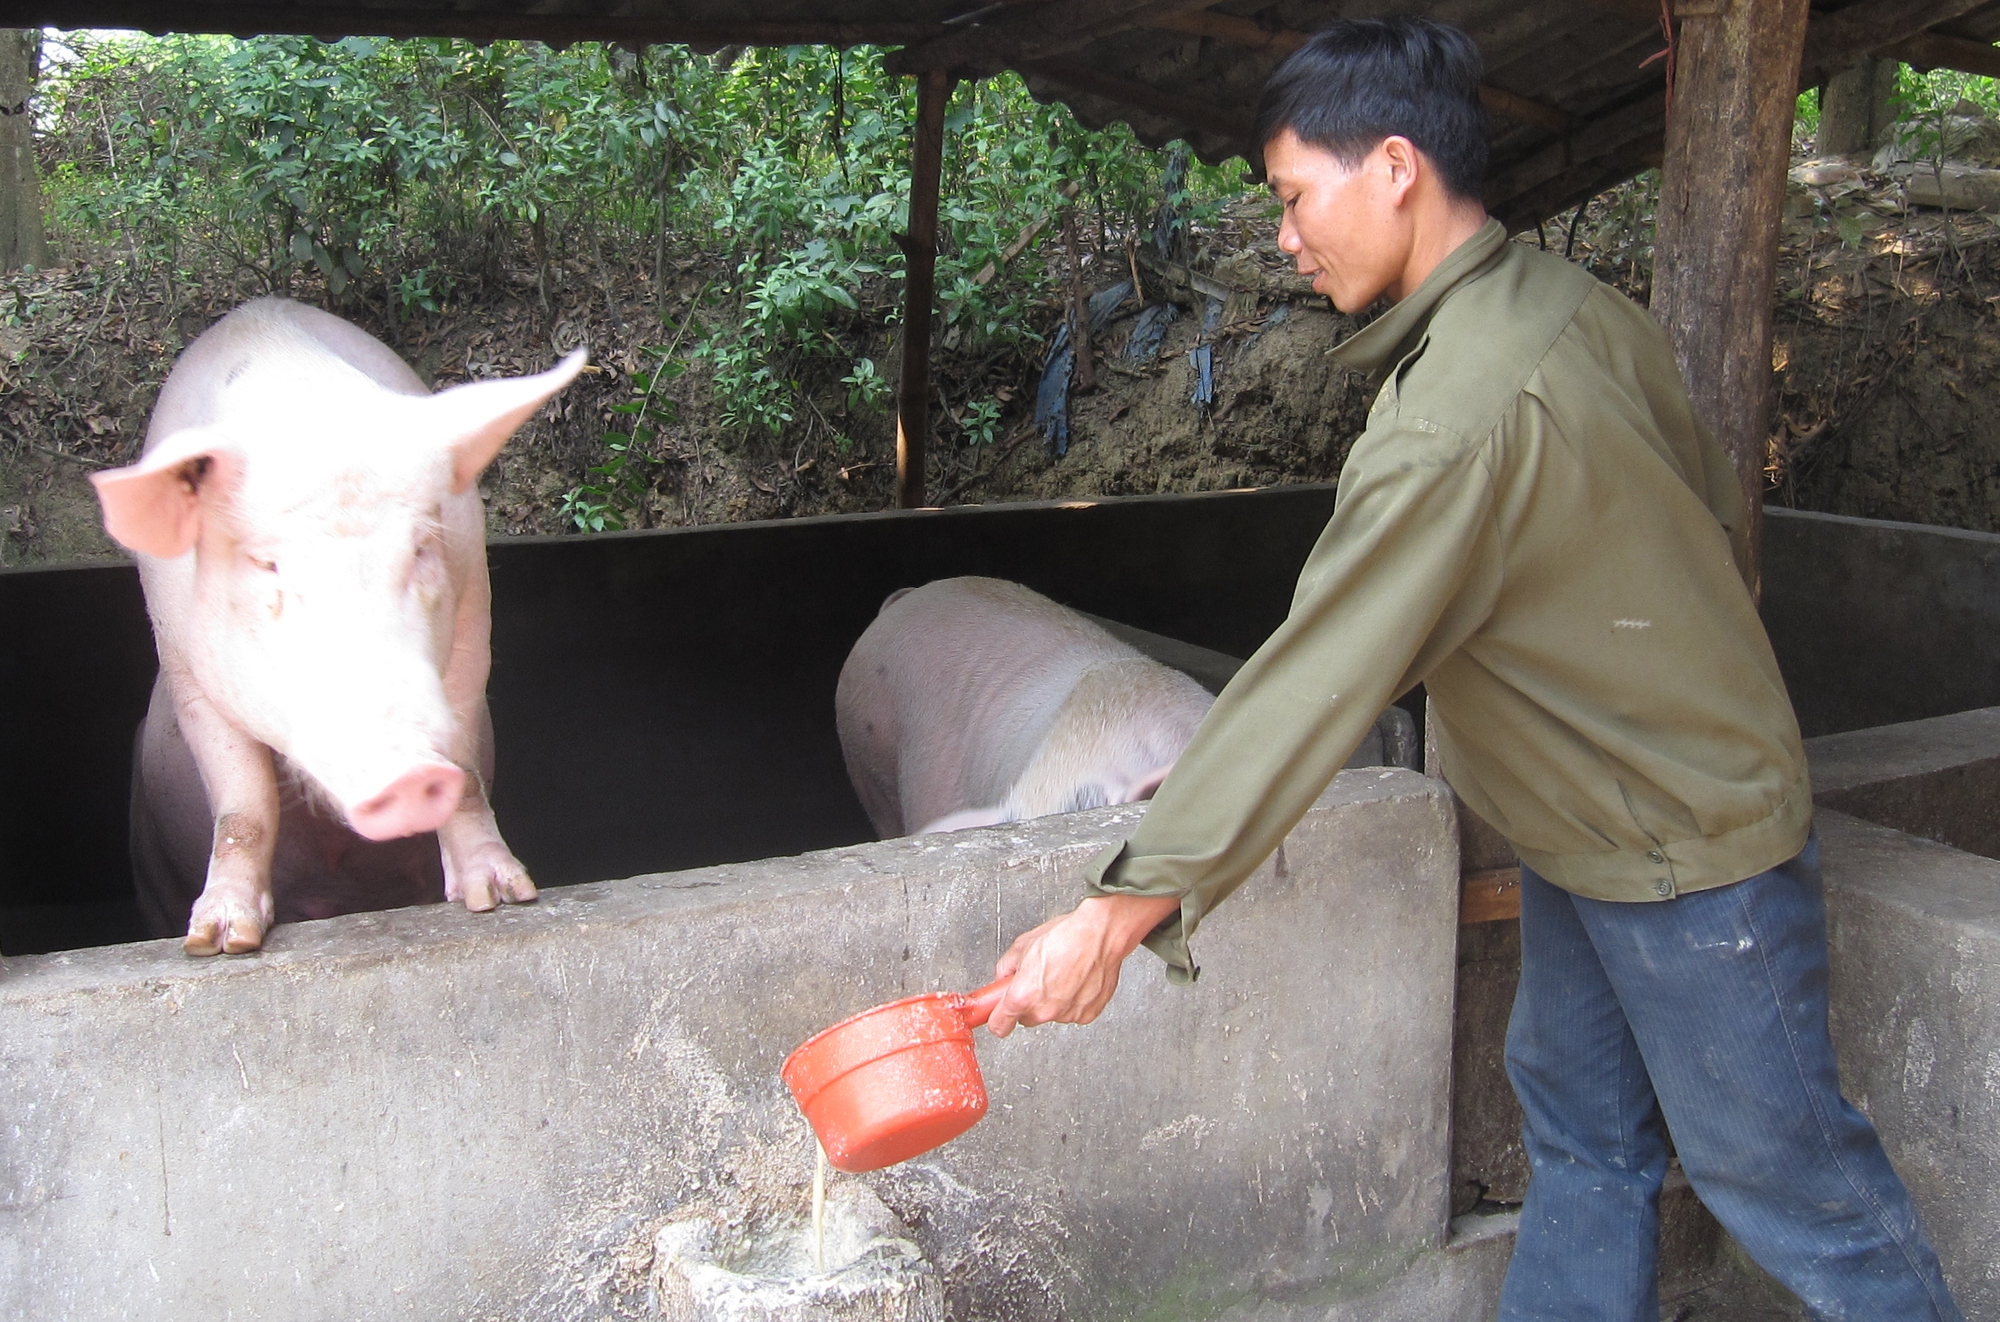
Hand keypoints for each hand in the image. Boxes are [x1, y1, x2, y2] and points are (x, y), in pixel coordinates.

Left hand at [986, 893, 1181, 1037]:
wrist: (1100, 934)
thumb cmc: (1066, 936)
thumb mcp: (1023, 945)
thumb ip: (1007, 967)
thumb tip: (1004, 977)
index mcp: (1024, 995)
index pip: (999, 1026)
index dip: (997, 1019)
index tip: (998, 1015)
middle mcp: (1045, 1010)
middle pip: (1027, 1019)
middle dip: (1028, 1003)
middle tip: (1037, 980)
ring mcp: (1068, 1014)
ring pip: (1051, 1014)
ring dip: (1052, 1001)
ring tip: (1062, 974)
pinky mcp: (1087, 1014)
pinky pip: (1072, 1012)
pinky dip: (1073, 1001)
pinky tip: (1076, 980)